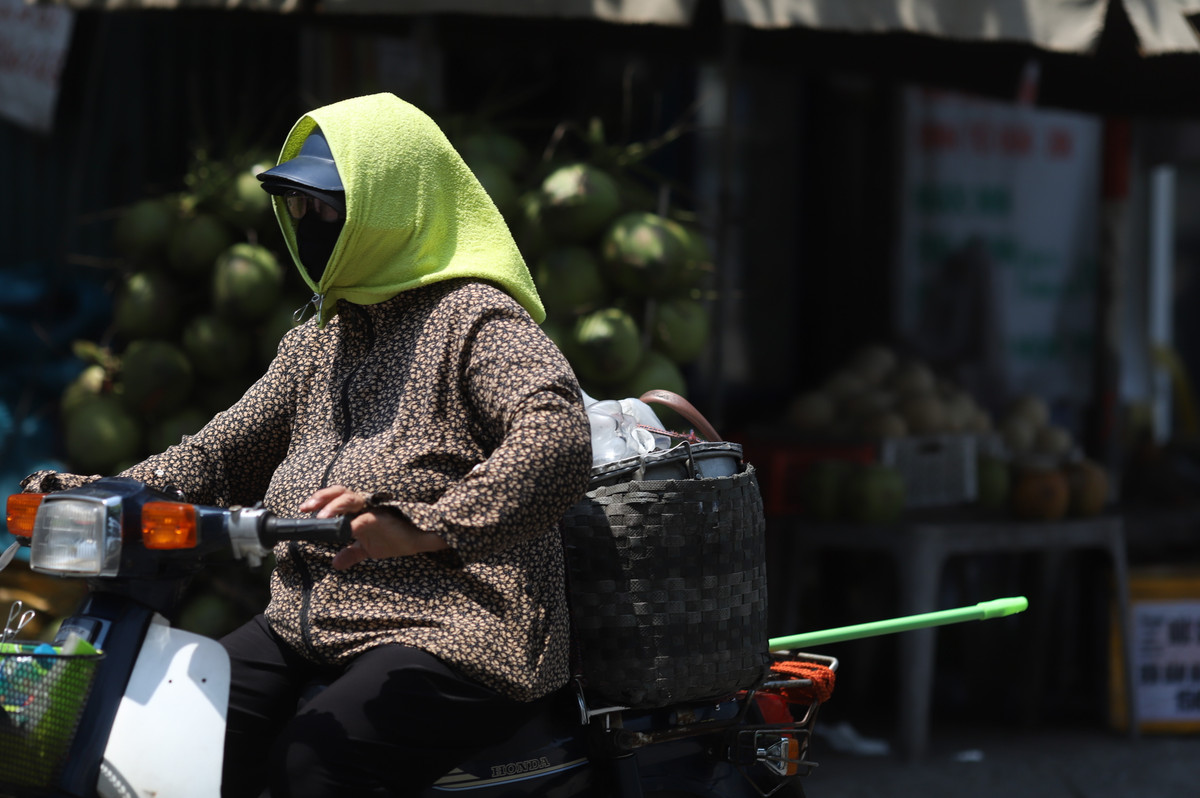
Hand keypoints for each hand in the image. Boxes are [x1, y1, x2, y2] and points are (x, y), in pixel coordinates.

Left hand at [300, 485, 447, 569]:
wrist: (423, 538)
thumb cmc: (398, 538)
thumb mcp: (370, 548)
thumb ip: (352, 552)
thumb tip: (335, 563)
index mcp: (361, 507)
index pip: (337, 497)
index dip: (320, 500)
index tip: (303, 510)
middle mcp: (366, 503)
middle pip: (340, 492)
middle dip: (321, 498)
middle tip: (305, 509)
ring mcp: (375, 509)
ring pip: (350, 499)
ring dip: (333, 507)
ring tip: (319, 518)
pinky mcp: (384, 519)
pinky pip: (364, 519)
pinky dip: (351, 524)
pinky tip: (344, 530)